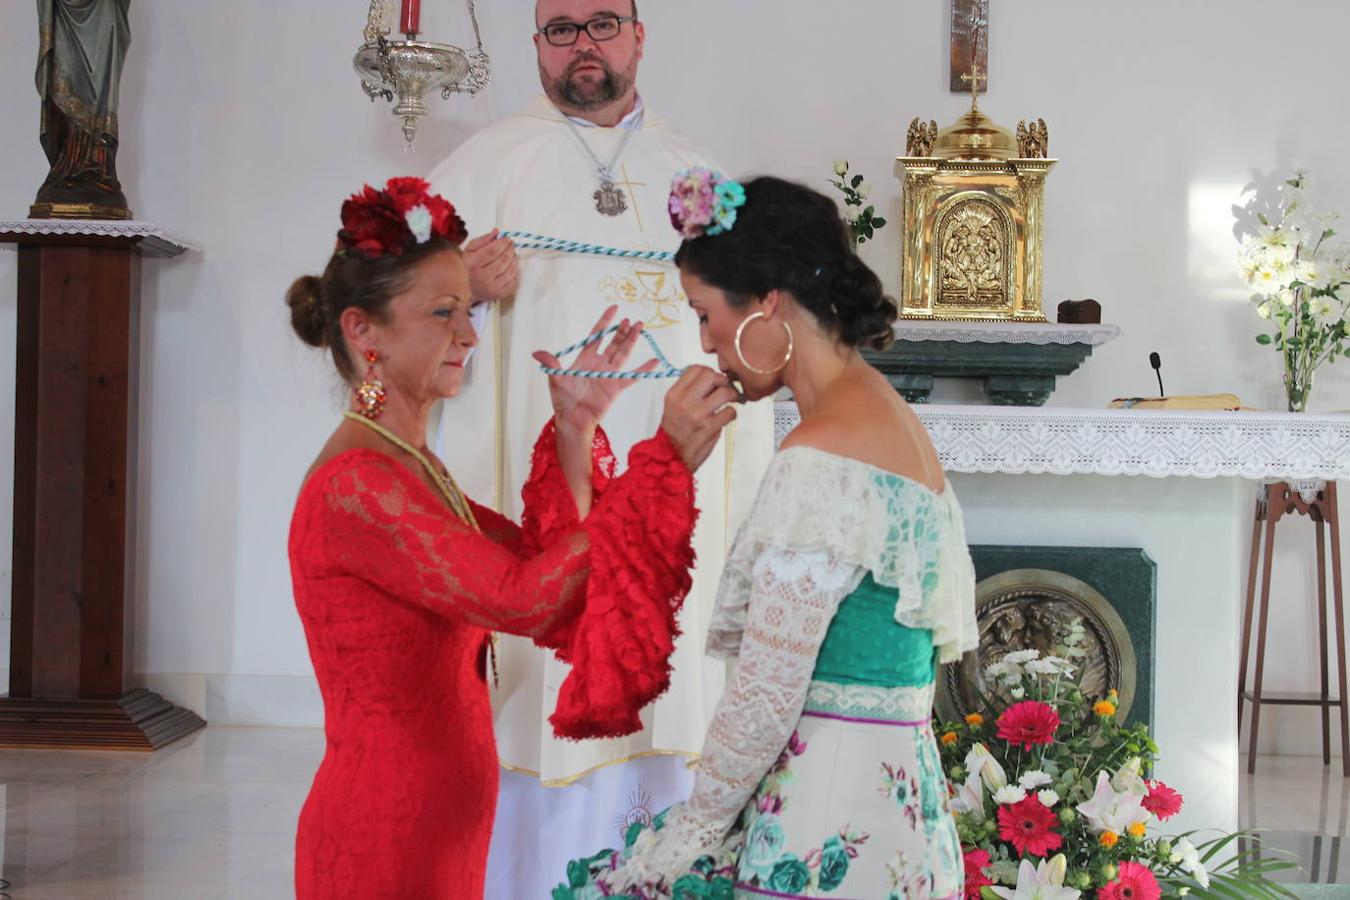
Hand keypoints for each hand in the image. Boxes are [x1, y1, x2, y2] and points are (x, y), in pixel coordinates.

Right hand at [464, 230, 518, 301]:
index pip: (492, 251)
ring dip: (514, 259)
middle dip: (510, 249)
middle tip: (511, 244)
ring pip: (510, 270)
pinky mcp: (500, 294)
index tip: (506, 238)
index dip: (502, 243)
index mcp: (473, 264)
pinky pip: (513, 280)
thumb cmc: (468, 268)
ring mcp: (492, 287)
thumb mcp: (469, 251)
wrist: (466, 290)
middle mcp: (482, 277)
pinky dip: (515, 270)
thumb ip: (483, 240)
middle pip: (503, 260)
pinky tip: (512, 265)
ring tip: (512, 253)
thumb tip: (496, 232)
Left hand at [532, 305, 657, 433]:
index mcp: (585, 359)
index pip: (597, 336)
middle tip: (629, 319)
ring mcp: (609, 374)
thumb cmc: (563, 400)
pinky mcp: (616, 387)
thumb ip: (551, 362)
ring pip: (623, 353)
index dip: (604, 322)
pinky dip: (644, 369)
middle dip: (621, 330)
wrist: (572, 419)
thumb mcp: (555, 378)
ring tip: (639, 327)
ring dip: (631, 340)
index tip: (613, 309)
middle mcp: (599, 364)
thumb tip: (537, 352)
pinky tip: (654, 361)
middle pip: (613, 342)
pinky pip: (632, 376)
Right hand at [661, 365, 739, 471]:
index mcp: (674, 394)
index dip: (708, 371)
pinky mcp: (710, 427)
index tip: (713, 380)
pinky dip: (732, 413)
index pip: (695, 369)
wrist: (671, 457)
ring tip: (732, 400)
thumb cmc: (674, 432)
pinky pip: (730, 412)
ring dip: (732, 395)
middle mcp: (685, 401)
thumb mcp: (672, 406)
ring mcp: (698, 414)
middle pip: (711, 376)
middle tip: (725, 388)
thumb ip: (688, 391)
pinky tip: (726, 416)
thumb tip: (708, 379)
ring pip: (724, 392)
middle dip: (722, 380)